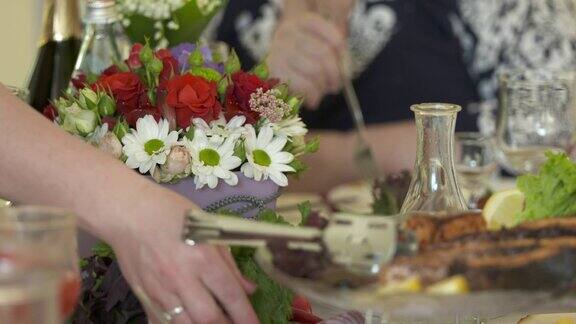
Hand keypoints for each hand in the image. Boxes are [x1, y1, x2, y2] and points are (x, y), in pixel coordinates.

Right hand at [109, 204, 257, 323]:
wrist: (127, 213)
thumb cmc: (171, 214)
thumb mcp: (208, 229)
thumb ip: (229, 263)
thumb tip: (248, 289)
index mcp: (203, 257)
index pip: (231, 295)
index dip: (246, 316)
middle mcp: (182, 278)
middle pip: (208, 318)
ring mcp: (160, 290)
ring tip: (214, 323)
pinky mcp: (144, 296)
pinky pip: (161, 322)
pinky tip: (187, 321)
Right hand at [268, 10, 345, 108]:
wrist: (269, 88)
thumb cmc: (298, 70)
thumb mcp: (316, 54)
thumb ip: (332, 53)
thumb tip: (345, 66)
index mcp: (302, 23)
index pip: (335, 38)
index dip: (343, 57)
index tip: (343, 69)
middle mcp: (287, 32)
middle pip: (326, 54)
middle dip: (335, 76)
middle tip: (334, 86)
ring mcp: (278, 50)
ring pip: (316, 70)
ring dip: (323, 87)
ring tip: (320, 92)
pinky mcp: (274, 72)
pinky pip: (305, 85)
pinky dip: (313, 96)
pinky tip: (311, 99)